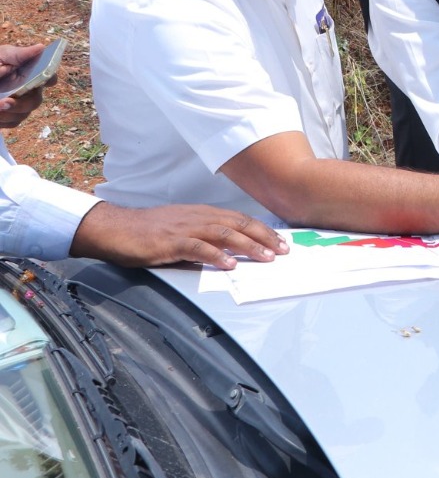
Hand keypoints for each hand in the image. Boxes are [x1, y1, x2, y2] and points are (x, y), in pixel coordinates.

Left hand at [0, 43, 51, 127]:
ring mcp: (21, 104)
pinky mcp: (12, 116)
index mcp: (32, 74)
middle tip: (5, 102)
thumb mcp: (3, 55)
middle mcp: (30, 90)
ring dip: (8, 112)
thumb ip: (19, 54)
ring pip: (23, 114)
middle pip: (35, 101)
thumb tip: (41, 47)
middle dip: (21, 104)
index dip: (50, 79)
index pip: (49, 77)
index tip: (46, 80)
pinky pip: (13, 122)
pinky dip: (3, 119)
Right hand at [70, 203, 286, 269]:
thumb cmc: (149, 232)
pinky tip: (229, 264)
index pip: (240, 219)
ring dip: (248, 246)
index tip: (280, 241)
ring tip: (265, 257)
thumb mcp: (182, 229)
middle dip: (264, 237)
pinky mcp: (170, 241)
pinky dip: (215, 255)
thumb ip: (205, 236)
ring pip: (224, 234)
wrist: (115, 228)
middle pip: (239, 224)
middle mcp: (198, 217)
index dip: (262, 230)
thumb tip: (230, 252)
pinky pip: (197, 247)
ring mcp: (184, 228)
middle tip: (283, 250)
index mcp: (202, 214)